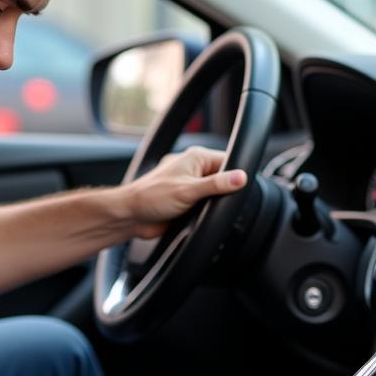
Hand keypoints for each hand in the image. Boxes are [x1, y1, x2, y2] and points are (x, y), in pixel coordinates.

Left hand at [123, 145, 246, 239]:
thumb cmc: (151, 197)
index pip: (230, 160)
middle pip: (225, 178)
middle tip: (225, 201)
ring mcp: (192, 185)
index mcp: (196, 158)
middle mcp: (195, 169)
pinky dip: (209, 210)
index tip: (244, 187)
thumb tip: (241, 177)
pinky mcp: (189, 200)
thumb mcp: (188, 190)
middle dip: (227, 191)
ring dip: (217, 202)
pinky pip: (208, 204)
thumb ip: (216, 184)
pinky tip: (206, 216)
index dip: (238, 174)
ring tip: (210, 209)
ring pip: (217, 192)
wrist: (131, 217)